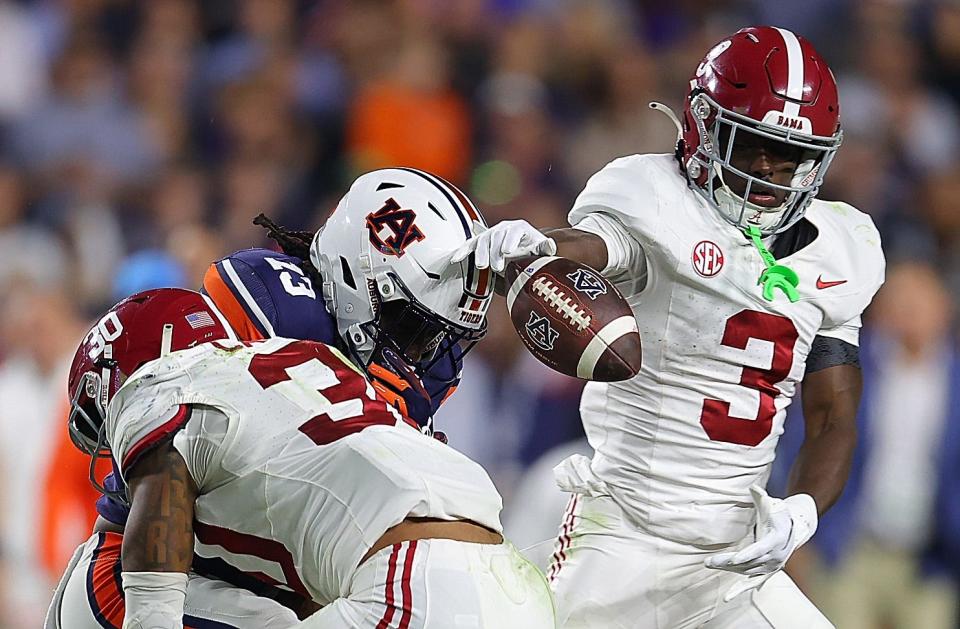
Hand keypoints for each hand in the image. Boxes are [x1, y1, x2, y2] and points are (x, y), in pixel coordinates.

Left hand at [368, 347, 432, 425]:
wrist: (421, 448)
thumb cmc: (419, 428)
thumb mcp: (419, 409)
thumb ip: (411, 396)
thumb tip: (399, 383)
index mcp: (423, 397)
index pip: (410, 374)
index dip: (398, 363)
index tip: (388, 354)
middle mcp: (419, 402)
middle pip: (402, 382)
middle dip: (386, 373)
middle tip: (373, 367)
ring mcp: (412, 411)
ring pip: (396, 393)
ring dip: (382, 385)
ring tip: (371, 378)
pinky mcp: (404, 421)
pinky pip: (391, 408)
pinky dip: (382, 400)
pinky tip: (374, 396)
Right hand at [450, 220, 556, 272]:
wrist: (521, 250)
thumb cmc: (531, 249)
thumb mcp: (540, 249)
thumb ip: (545, 247)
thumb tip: (550, 245)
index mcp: (519, 227)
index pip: (514, 230)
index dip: (510, 240)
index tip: (507, 251)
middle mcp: (504, 228)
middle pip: (497, 236)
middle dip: (495, 252)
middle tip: (497, 267)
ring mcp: (490, 234)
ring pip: (483, 240)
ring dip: (481, 253)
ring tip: (483, 267)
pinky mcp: (480, 242)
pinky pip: (470, 245)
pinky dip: (463, 251)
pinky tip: (457, 259)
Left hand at [704, 486, 817, 600]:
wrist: (794, 528)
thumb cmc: (779, 514)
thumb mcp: (773, 504)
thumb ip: (762, 497)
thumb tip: (753, 487)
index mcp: (776, 540)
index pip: (759, 550)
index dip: (747, 555)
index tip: (734, 559)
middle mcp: (774, 557)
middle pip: (749, 563)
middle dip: (728, 562)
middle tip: (708, 561)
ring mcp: (771, 567)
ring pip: (746, 571)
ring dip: (728, 569)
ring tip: (710, 563)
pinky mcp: (766, 572)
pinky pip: (751, 583)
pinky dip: (739, 590)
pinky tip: (726, 598)